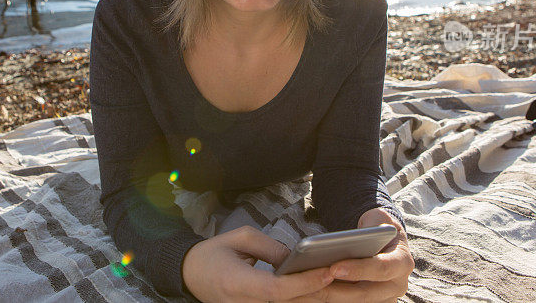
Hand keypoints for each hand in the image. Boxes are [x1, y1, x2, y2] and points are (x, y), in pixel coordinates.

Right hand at [182, 225, 334, 301]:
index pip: (278, 290)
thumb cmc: (214, 253)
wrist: (190, 274)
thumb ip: (271, 249)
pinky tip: (318, 288)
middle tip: (345, 276)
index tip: (328, 271)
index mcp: (238, 284)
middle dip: (319, 291)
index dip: (305, 283)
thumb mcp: (241, 238)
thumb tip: (297, 258)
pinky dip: (300, 297)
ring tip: (338, 281)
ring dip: (314, 296)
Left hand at [301, 207, 413, 302]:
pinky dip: (327, 298)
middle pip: (364, 293)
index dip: (358, 270)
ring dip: (327, 296)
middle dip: (335, 289)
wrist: (385, 239)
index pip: (381, 268)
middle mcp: (397, 285)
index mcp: (402, 262)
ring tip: (302, 291)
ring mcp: (384, 298)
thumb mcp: (377, 219)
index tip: (333, 267)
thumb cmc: (378, 226)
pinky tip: (308, 292)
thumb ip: (367, 228)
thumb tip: (343, 241)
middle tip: (309, 282)